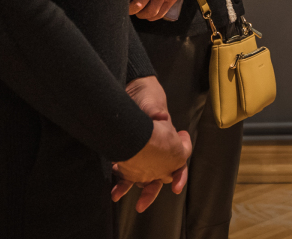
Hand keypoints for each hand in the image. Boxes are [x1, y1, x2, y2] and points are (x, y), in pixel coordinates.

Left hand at [112, 77, 188, 210]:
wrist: (131, 87)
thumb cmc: (147, 93)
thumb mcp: (153, 101)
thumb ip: (156, 111)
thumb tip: (161, 117)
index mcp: (168, 136)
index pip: (179, 159)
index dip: (178, 173)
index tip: (175, 186)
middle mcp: (157, 145)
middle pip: (159, 173)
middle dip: (151, 189)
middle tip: (142, 204)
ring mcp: (142, 148)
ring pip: (140, 174)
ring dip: (131, 186)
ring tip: (118, 195)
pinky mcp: (127, 147)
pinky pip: (125, 167)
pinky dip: (119, 176)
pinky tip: (112, 180)